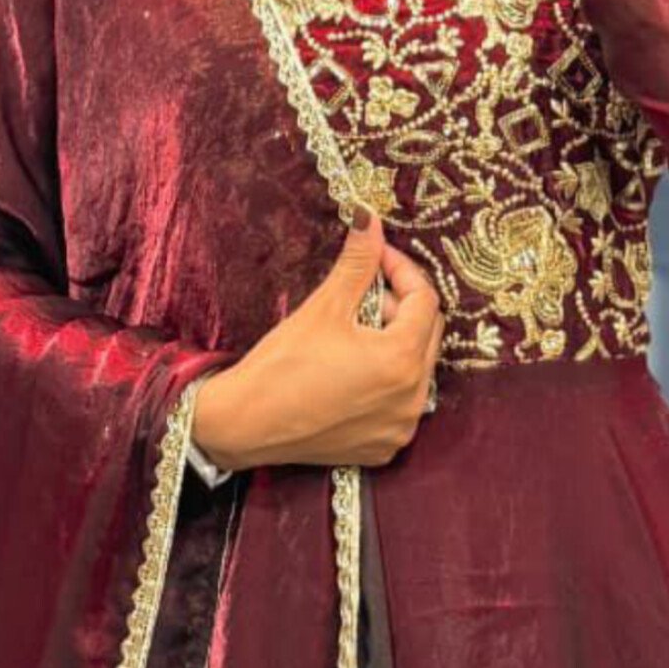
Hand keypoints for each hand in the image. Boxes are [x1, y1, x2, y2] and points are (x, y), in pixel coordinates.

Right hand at [189, 205, 442, 471]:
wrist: (243, 425)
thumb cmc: (280, 366)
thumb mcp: (324, 307)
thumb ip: (357, 262)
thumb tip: (371, 219)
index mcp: (402, 361)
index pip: (425, 300)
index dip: (402, 270)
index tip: (376, 257)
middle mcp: (412, 398)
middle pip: (425, 333)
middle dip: (398, 305)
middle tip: (361, 293)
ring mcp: (400, 427)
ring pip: (415, 368)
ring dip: (393, 342)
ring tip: (352, 331)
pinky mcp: (383, 448)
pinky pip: (399, 401)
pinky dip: (384, 380)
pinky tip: (350, 369)